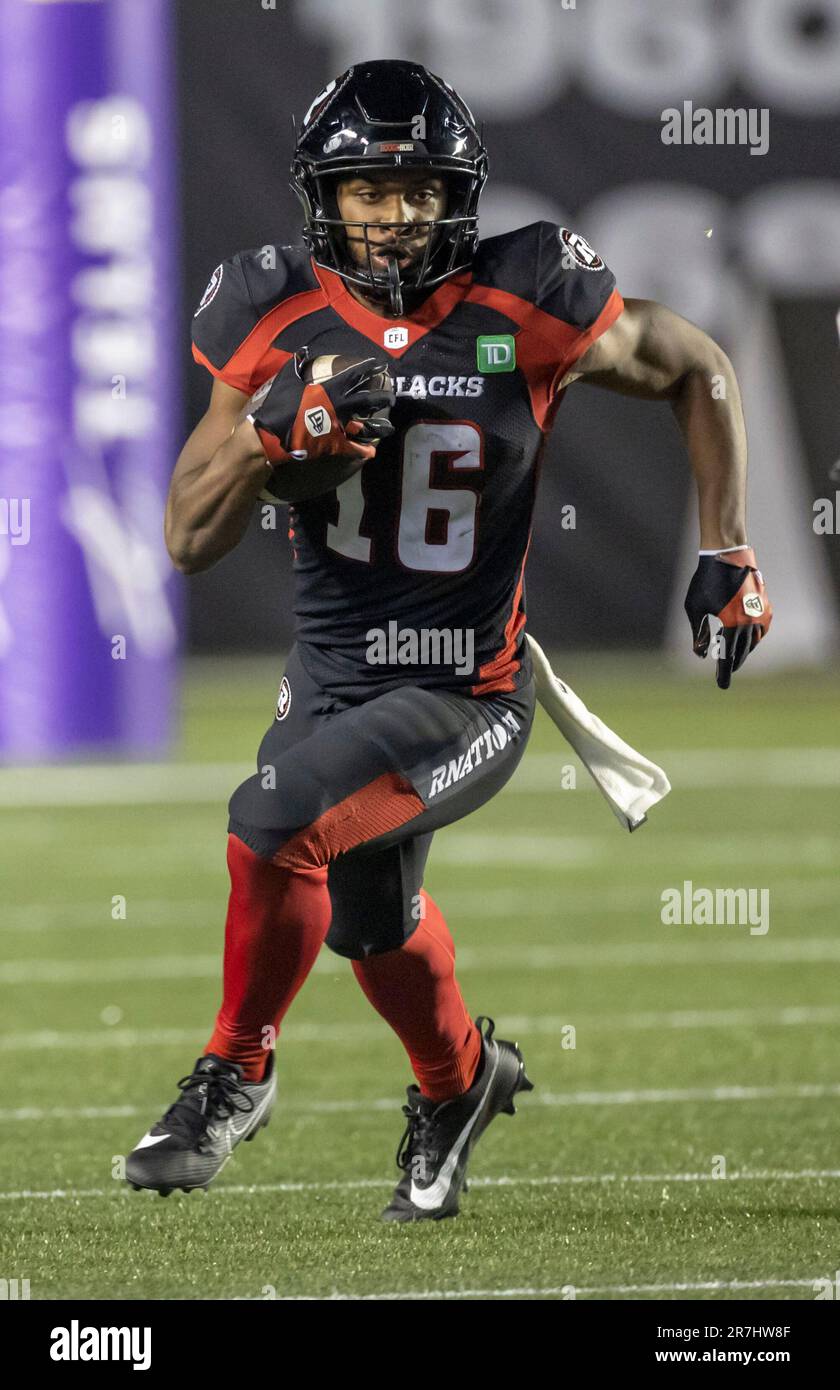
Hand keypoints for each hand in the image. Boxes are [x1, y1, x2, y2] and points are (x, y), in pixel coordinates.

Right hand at [247, 350, 394, 463]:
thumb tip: (304, 352)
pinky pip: (353, 449)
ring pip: (365, 426)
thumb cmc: (279, 404)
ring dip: (378, 426)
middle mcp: (340, 407)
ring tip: (389, 427)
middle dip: (382, 396)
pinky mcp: (335, 445)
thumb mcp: (287, 379)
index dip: (368, 369)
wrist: (272, 434)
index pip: (354, 376)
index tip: (379, 365)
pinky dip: (363, 452)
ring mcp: (339, 427)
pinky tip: (372, 453)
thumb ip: (299, 365)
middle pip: (368, 400)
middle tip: (391, 395)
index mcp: (330, 389)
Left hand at [684, 547, 772, 688]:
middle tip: (724, 676)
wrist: (727, 555)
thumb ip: (698, 633)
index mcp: (732, 623)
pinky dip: (754, 637)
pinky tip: (747, 641)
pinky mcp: (764, 605)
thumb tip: (700, 655)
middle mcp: (749, 621)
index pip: (728, 655)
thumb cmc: (707, 581)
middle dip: (732, 663)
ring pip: (753, 641)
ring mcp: (759, 612)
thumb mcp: (695, 607)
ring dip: (743, 650)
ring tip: (732, 657)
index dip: (724, 672)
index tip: (721, 685)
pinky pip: (762, 628)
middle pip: (742, 651)